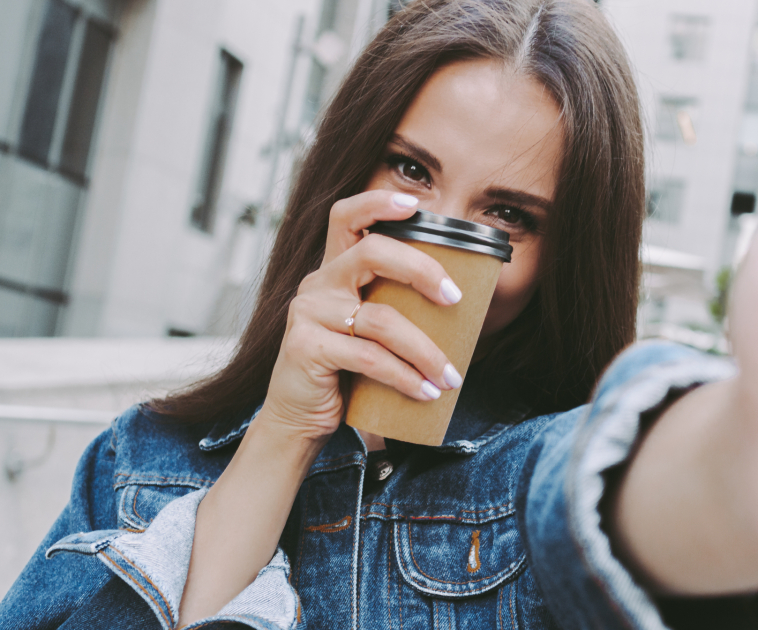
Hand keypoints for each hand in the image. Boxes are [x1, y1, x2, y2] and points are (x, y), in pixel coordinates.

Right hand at [258, 190, 463, 441]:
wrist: (299, 417)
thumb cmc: (343, 372)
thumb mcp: (368, 331)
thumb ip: (394, 308)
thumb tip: (459, 305)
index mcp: (334, 271)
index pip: (346, 216)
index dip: (378, 202)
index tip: (416, 204)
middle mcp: (318, 283)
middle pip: (372, 253)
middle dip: (422, 271)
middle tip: (455, 298)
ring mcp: (309, 313)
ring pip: (381, 319)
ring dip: (425, 351)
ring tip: (450, 376)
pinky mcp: (307, 347)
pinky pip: (369, 358)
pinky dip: (405, 377)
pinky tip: (426, 392)